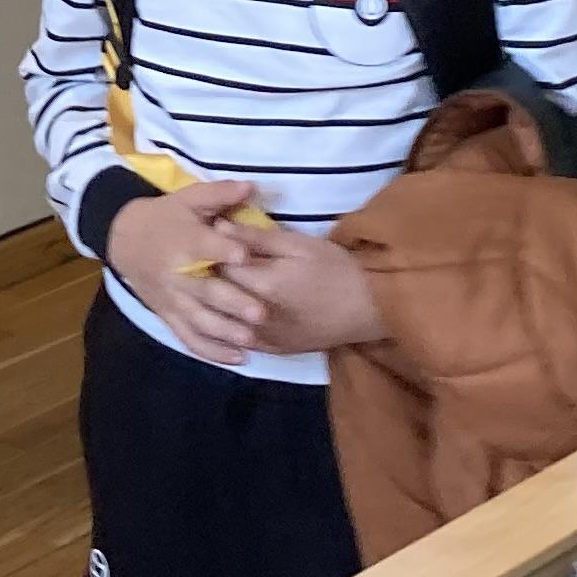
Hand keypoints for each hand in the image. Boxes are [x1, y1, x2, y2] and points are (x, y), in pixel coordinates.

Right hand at [104, 181, 271, 363]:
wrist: (125, 239)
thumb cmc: (166, 217)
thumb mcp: (188, 199)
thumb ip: (220, 194)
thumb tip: (252, 186)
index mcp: (185, 242)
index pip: (204, 247)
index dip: (224, 250)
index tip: (245, 256)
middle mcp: (178, 274)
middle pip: (205, 291)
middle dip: (232, 303)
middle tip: (260, 313)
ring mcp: (173, 299)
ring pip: (198, 320)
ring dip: (224, 332)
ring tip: (251, 340)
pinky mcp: (170, 316)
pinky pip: (189, 338)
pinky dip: (211, 352)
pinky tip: (237, 360)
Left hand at [221, 217, 385, 354]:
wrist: (369, 307)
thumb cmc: (335, 268)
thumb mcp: (298, 244)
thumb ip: (256, 238)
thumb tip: (218, 226)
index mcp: (264, 285)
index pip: (218, 267)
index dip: (210, 253)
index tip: (208, 242)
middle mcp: (258, 317)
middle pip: (217, 297)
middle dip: (209, 278)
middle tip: (209, 262)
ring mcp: (265, 338)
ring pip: (224, 321)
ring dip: (218, 304)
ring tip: (219, 285)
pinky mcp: (274, 350)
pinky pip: (240, 339)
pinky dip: (232, 324)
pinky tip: (234, 311)